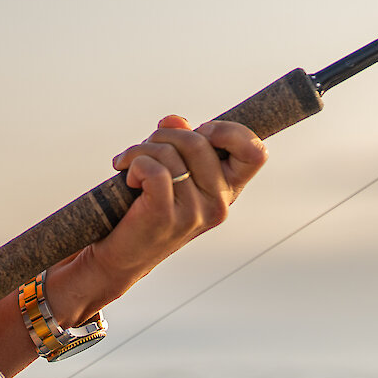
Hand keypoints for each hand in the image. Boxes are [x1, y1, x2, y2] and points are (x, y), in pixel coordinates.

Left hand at [86, 115, 268, 296]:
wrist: (121, 255)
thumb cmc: (147, 207)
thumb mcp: (173, 171)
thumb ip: (181, 141)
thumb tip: (175, 121)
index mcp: (228, 190)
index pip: (255, 152)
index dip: (229, 131)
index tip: (200, 132)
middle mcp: (219, 204)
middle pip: (198, 141)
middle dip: (163, 136)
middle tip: (144, 150)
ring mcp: (195, 213)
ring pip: (169, 153)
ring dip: (140, 150)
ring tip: (128, 165)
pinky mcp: (166, 216)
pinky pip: (153, 169)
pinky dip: (134, 163)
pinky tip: (127, 178)